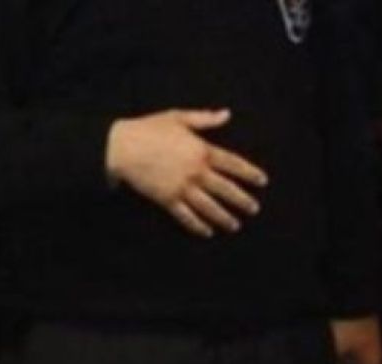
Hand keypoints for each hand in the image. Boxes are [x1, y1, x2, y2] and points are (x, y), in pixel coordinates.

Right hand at [105, 109, 267, 237]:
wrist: (120, 146)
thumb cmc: (148, 128)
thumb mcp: (178, 117)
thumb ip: (204, 118)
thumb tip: (227, 114)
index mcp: (202, 151)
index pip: (233, 164)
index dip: (250, 173)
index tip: (262, 181)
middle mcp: (196, 172)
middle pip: (226, 189)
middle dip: (242, 200)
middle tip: (254, 209)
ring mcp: (182, 187)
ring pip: (210, 206)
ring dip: (224, 217)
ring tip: (236, 225)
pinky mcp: (167, 199)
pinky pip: (186, 216)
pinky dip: (198, 226)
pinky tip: (208, 232)